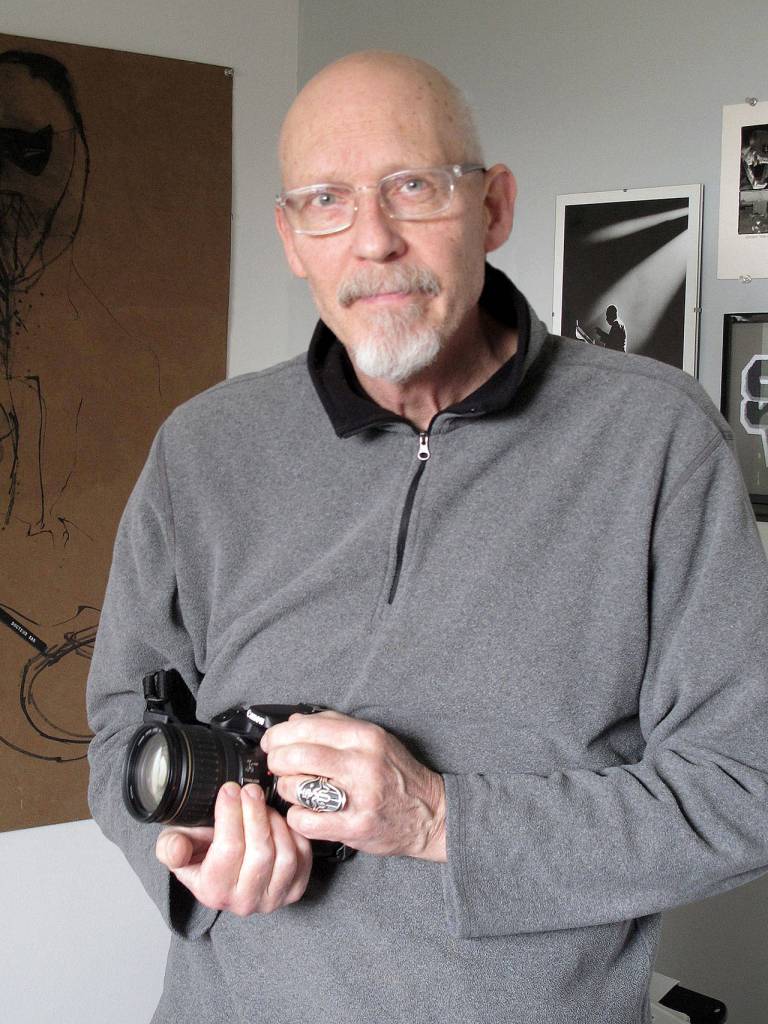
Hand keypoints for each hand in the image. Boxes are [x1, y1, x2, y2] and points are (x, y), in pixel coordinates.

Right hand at [154, 781, 312, 915]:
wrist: (223, 869)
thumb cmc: (201, 853)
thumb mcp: (176, 846)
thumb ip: (171, 847)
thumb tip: (176, 850)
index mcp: (213, 891)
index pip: (228, 851)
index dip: (230, 814)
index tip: (229, 789)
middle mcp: (244, 901)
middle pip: (260, 853)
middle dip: (255, 813)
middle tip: (250, 790)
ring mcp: (273, 898)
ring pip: (285, 855)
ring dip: (275, 822)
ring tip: (262, 804)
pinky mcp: (295, 888)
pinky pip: (303, 856)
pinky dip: (293, 832)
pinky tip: (277, 818)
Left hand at [261, 711, 446, 861]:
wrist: (431, 814)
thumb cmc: (398, 775)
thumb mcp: (375, 738)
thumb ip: (335, 726)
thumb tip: (295, 720)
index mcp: (365, 736)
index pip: (306, 727)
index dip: (279, 734)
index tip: (271, 741)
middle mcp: (362, 763)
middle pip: (296, 756)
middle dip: (276, 760)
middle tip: (276, 765)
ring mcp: (359, 797)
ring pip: (296, 787)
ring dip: (285, 789)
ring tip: (293, 789)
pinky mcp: (354, 827)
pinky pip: (305, 820)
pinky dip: (296, 816)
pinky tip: (305, 812)